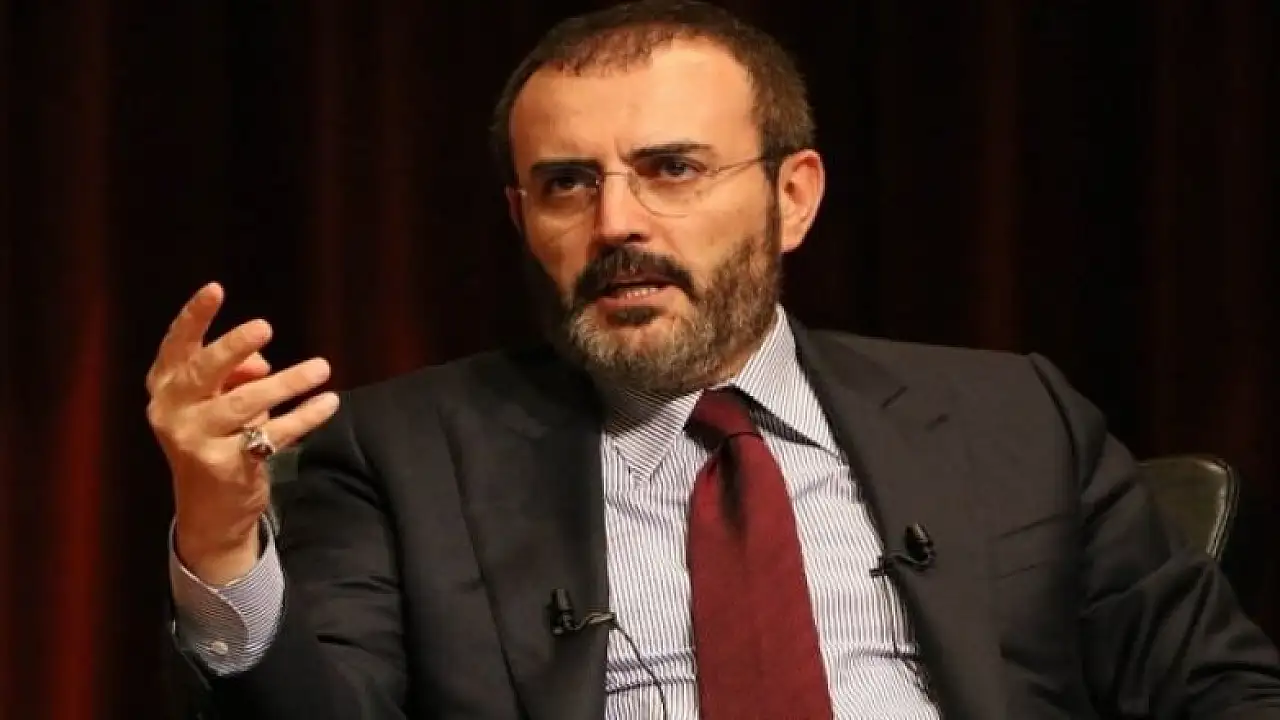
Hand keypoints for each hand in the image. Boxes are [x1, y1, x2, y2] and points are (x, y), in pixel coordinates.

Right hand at [147, 282, 339, 583]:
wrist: (208, 510)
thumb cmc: (217, 438)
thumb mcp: (218, 400)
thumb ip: (235, 374)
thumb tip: (261, 363)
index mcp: (166, 387)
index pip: (177, 346)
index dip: (194, 316)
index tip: (215, 288)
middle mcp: (173, 412)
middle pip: (204, 371)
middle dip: (235, 346)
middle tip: (266, 327)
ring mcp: (195, 441)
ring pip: (246, 403)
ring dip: (288, 382)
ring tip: (321, 368)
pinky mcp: (224, 466)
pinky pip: (272, 434)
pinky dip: (303, 417)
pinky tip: (327, 403)